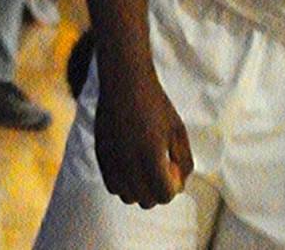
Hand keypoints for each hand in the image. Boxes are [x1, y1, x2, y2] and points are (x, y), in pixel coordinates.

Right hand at [94, 69, 192, 208]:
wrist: (125, 84)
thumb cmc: (156, 105)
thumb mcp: (177, 130)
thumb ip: (184, 159)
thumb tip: (181, 185)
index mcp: (151, 156)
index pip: (164, 194)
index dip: (174, 187)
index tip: (174, 168)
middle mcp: (129, 164)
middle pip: (146, 200)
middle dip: (159, 190)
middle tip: (164, 167)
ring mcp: (112, 163)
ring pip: (128, 196)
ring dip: (141, 190)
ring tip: (148, 167)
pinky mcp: (101, 158)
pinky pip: (113, 186)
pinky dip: (125, 183)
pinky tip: (134, 164)